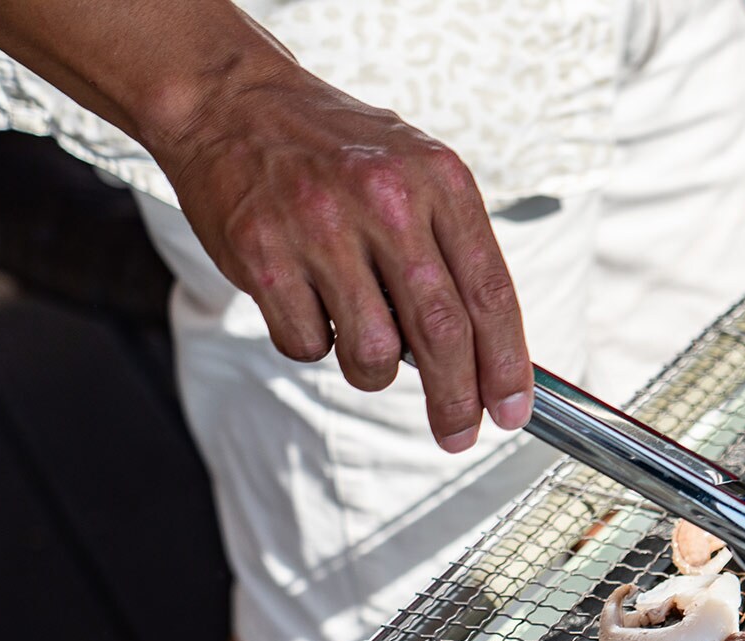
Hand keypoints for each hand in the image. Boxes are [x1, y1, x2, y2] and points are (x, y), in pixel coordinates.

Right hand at [155, 64, 530, 451]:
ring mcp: (321, 227)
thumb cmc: (336, 149)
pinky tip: (309, 303)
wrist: (231, 102)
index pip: (490, 292)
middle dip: (457, 399)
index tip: (513, 411)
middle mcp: (385, 200)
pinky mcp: (263, 254)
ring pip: (372, 353)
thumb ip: (455, 250)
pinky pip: (307, 344)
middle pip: (441, 333)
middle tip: (459, 433)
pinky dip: (314, 342)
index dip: (507, 364)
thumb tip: (491, 353)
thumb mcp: (417, 172)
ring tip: (364, 339)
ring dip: (374, 371)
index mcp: (439, 180)